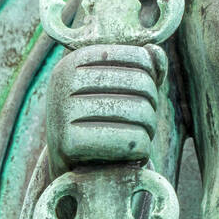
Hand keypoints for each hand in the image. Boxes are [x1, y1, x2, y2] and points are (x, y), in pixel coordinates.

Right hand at [46, 43, 164, 175]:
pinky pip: (130, 141)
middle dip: (152, 108)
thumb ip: (143, 67)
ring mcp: (62, 110)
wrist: (71, 167)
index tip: (142, 98)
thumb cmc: (101, 121)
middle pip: (142, 85)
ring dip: (149, 130)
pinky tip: (133, 155)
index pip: (140, 58)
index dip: (153, 80)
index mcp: (75, 59)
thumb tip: (156, 52)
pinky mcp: (67, 143)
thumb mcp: (118, 89)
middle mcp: (64, 80)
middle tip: (145, 124)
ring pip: (140, 113)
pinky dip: (142, 150)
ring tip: (140, 138)